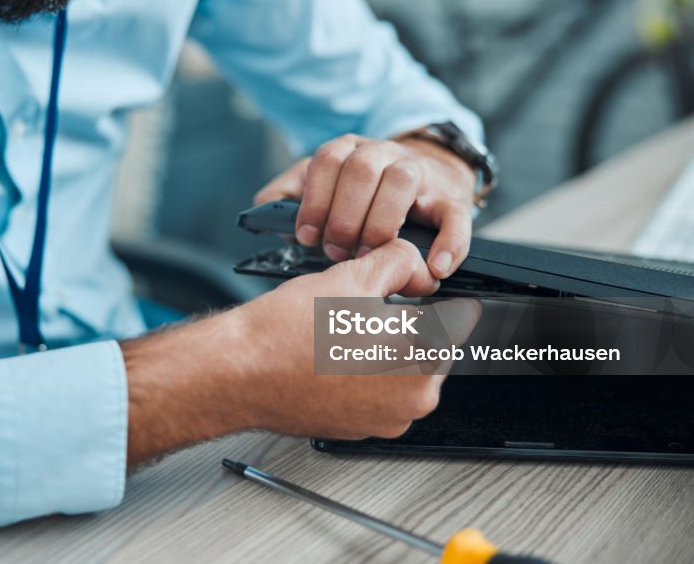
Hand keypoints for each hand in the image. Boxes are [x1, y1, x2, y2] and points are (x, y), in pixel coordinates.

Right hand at [121, 240, 480, 462]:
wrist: (237, 371)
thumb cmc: (286, 332)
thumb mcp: (352, 276)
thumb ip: (399, 262)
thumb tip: (414, 266)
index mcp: (422, 360)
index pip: (455, 319)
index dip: (426, 295)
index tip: (408, 290)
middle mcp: (412, 401)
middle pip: (429, 347)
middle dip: (405, 325)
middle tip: (364, 309)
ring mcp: (386, 422)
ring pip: (401, 371)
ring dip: (383, 350)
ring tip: (341, 332)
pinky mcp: (360, 431)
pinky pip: (375, 394)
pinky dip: (361, 375)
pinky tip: (329, 355)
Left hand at [254, 133, 477, 281]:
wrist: (424, 177)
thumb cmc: (364, 192)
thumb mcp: (324, 184)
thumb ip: (291, 193)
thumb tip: (259, 210)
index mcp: (348, 149)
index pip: (327, 160)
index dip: (315, 199)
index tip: (307, 236)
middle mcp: (383, 153)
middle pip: (361, 169)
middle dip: (344, 215)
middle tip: (335, 251)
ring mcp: (419, 172)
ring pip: (401, 181)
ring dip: (381, 223)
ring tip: (369, 256)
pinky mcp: (450, 197)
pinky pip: (454, 215)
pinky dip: (449, 242)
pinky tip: (436, 266)